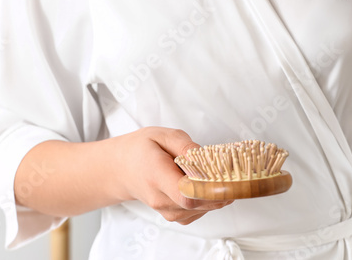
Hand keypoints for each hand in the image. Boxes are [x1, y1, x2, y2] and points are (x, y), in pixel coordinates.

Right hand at [114, 127, 233, 225]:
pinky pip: (199, 212)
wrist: (122, 169)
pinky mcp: (174, 216)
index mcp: (156, 175)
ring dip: (214, 194)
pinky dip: (207, 200)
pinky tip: (203, 185)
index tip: (223, 177)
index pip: (186, 194)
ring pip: (202, 209)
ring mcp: (167, 211)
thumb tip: (206, 159)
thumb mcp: (162, 135)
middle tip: (228, 171)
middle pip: (199, 203)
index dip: (208, 188)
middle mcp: (161, 199)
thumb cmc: (141, 150)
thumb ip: (186, 146)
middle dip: (218, 188)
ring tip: (212, 174)